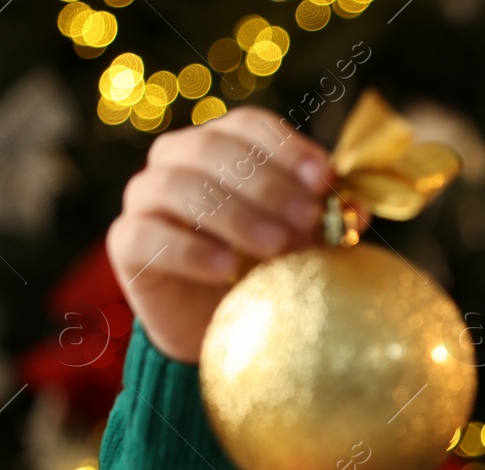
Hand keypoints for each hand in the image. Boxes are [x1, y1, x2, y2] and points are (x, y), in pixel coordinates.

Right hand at [104, 106, 369, 364]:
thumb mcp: (305, 243)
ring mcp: (146, 198)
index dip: (287, 148)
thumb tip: (358, 205)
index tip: (325, 179)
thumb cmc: (265, 272)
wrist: (221, 330)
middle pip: (215, 149)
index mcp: (222, 145)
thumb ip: (327, 219)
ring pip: (180, 186)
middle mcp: (177, 160)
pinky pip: (149, 236)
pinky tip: (226, 269)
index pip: (249, 125)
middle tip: (308, 219)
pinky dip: (191, 250)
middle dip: (268, 184)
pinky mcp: (126, 243)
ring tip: (276, 247)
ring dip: (235, 214)